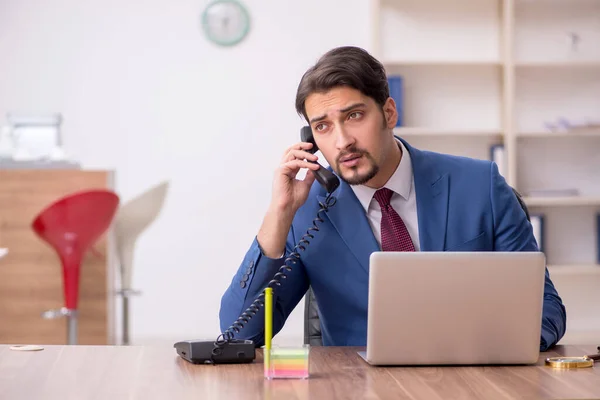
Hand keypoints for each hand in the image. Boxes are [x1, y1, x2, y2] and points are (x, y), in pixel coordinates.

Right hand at [257, 142, 321, 257]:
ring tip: (315, 157)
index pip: (295, 155)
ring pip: (292, 153)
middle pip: (291, 150)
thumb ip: (309, 175)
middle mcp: (284, 168)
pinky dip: (305, 164)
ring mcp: (281, 169)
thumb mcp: (306, 184)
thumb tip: (315, 168)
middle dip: (301, 146)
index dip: (304, 151)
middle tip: (312, 146)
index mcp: (289, 170)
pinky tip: (313, 167)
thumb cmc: (293, 200)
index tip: (314, 151)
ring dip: (305, 154)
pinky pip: (295, 163)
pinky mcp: (281, 171)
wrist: (287, 208)